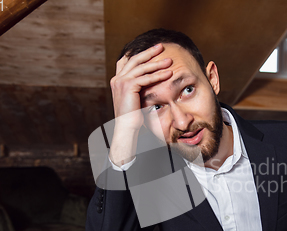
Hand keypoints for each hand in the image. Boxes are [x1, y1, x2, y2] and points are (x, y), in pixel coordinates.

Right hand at [108, 43, 172, 164]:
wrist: (126, 128)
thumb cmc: (133, 117)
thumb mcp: (135, 99)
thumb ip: (139, 89)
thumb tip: (149, 84)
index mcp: (117, 81)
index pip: (128, 61)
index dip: (140, 54)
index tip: (152, 50)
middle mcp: (117, 79)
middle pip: (134, 59)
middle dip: (149, 52)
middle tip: (161, 46)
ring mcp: (121, 82)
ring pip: (141, 67)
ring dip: (157, 63)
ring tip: (169, 60)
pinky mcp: (128, 87)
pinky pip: (145, 78)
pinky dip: (158, 75)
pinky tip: (168, 73)